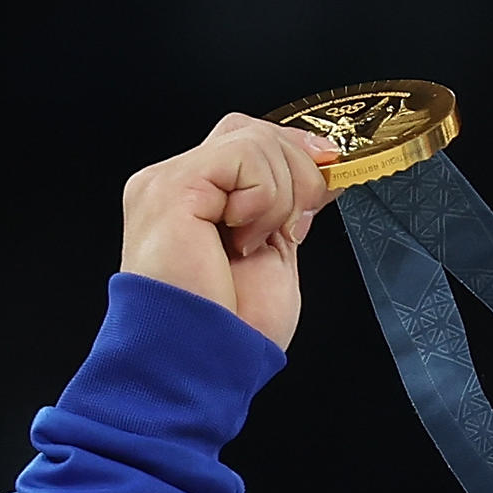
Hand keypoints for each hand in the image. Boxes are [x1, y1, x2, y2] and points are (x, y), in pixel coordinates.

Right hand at [118, 114, 343, 349]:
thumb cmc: (231, 328)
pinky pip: (244, 157)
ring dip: (281, 196)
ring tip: (254, 245)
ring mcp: (167, 182)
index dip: (294, 153)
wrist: (203, 363)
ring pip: (254, 140)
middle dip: (297, 170)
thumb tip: (322, 164)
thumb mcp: (275, 252)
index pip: (246, 141)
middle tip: (296, 226)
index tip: (326, 187)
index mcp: (195, 199)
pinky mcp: (172, 188)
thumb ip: (287, 205)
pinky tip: (243, 240)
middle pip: (250, 130)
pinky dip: (264, 199)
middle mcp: (174, 184)